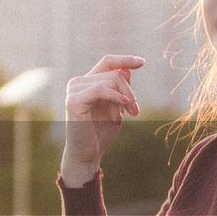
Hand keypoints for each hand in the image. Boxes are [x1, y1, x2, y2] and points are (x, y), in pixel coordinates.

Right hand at [60, 54, 143, 185]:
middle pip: (114, 74)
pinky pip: (100, 89)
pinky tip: (124, 105)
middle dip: (130, 91)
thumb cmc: (100, 134)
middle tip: (136, 111)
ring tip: (132, 113)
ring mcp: (74, 90)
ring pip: (110, 80)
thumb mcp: (117, 108)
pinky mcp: (73, 101)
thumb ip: (121, 90)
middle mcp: (79, 83)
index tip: (142, 62)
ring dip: (126, 96)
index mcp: (88, 83)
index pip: (107, 62)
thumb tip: (127, 69)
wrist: (87, 154)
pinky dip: (115, 96)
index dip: (125, 60)